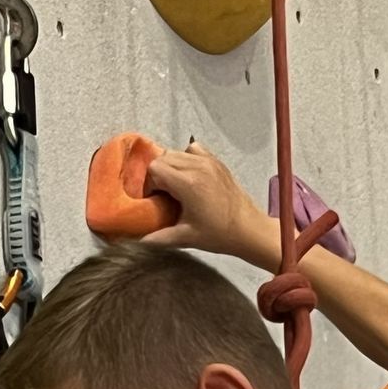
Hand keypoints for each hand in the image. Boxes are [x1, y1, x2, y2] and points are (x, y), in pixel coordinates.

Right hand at [145, 141, 278, 267]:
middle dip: (157, 175)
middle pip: (163, 157)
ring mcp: (208, 161)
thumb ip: (159, 237)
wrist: (248, 228)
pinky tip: (189, 175)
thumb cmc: (218, 234)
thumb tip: (139, 240)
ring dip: (170, 166)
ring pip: (176, 152)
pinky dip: (186, 158)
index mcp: (188, 183)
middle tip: (164, 194)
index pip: (155, 168)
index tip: (155, 199)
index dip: (150, 184)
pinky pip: (193, 149)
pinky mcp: (216, 161)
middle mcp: (197, 166)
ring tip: (175, 185)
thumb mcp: (186, 238)